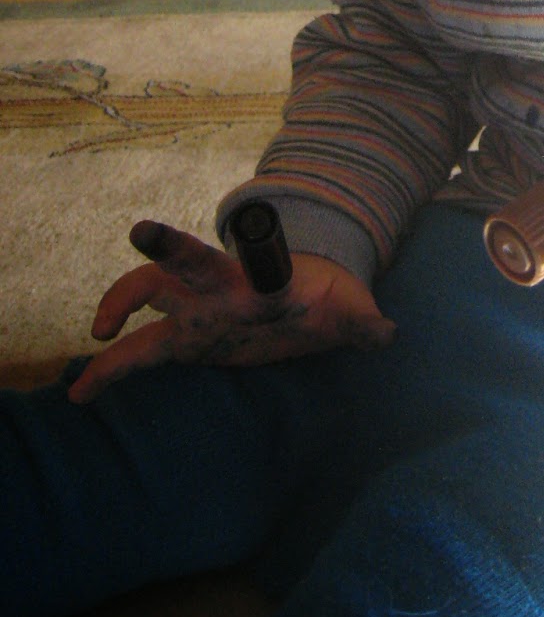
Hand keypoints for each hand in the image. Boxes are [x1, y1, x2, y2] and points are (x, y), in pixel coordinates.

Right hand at [68, 220, 395, 403]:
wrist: (301, 298)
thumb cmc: (324, 299)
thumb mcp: (348, 309)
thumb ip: (364, 322)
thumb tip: (389, 334)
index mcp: (263, 277)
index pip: (259, 256)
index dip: (257, 245)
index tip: (254, 223)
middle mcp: (221, 287)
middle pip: (188, 259)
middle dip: (167, 244)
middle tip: (142, 230)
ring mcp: (196, 310)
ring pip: (149, 295)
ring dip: (120, 306)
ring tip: (97, 338)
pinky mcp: (183, 339)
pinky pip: (138, 353)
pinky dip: (109, 371)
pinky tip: (80, 393)